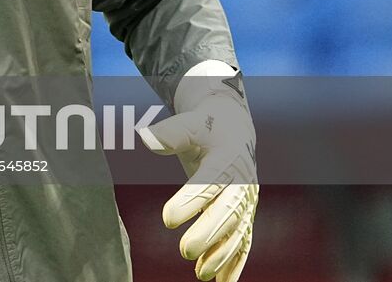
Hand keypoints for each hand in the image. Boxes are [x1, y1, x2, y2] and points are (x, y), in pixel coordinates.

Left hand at [138, 64, 256, 281]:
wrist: (234, 130)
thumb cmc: (205, 127)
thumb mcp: (190, 123)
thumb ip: (169, 133)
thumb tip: (144, 136)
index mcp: (228, 159)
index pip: (209, 183)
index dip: (190, 201)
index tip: (167, 218)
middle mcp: (242, 184)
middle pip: (226, 213)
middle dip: (207, 233)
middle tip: (184, 250)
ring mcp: (246, 203)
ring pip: (236, 232)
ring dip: (221, 255)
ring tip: (201, 274)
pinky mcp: (244, 215)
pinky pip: (243, 241)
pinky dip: (235, 262)